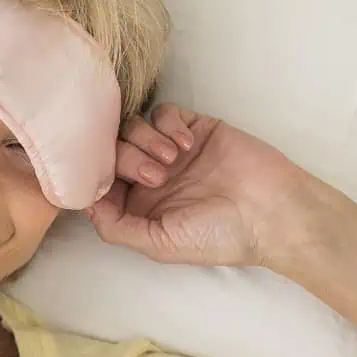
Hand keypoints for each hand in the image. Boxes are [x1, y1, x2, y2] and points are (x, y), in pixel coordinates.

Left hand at [86, 103, 309, 267]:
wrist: (273, 212)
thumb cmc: (219, 235)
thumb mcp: (159, 244)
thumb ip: (116, 228)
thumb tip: (83, 205)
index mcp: (137, 205)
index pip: (99, 180)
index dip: (97, 176)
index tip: (109, 181)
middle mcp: (149, 176)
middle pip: (112, 150)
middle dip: (127, 160)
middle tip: (157, 176)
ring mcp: (171, 150)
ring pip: (132, 127)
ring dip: (146, 141)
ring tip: (175, 160)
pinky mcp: (194, 127)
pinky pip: (164, 112)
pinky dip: (168, 124)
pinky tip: (188, 144)